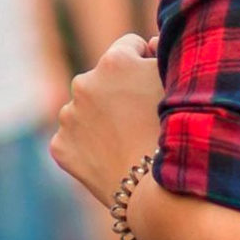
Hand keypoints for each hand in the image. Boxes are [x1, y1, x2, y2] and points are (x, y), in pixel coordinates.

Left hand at [52, 33, 162, 207]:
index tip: (155, 87)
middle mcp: (83, 83)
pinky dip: (88, 145)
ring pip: (86, 109)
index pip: (130, 47)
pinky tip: (111, 158)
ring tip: (128, 141)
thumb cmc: (179, 136)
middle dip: (119, 92)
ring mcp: (68, 117)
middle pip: (103, 79)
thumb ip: (164, 53)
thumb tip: (148, 44)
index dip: (146, 65)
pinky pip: (74, 138)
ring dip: (101, 118)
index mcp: (114, 61)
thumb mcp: (180, 86)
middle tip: (142, 119)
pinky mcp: (59, 147)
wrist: (158, 195)